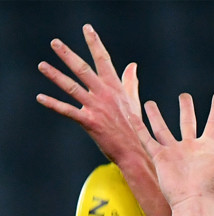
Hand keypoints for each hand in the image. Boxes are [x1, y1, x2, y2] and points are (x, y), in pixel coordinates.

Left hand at [37, 23, 143, 162]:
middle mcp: (104, 94)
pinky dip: (53, 104)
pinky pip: (68, 110)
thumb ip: (130, 82)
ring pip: (72, 87)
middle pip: (83, 69)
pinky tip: (41, 97)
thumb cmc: (135, 128)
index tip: (87, 29)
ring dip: (55, 75)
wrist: (136, 152)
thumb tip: (132, 66)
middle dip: (67, 55)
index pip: (104, 60)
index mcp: (115, 88)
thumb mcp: (133, 102)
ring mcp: (96, 108)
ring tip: (42, 66)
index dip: (95, 43)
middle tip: (55, 43)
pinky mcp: (90, 122)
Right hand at [133, 91, 213, 208]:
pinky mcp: (160, 158)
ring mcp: (174, 153)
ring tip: (150, 102)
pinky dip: (139, 127)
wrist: (194, 201)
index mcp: (207, 148)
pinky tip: (132, 116)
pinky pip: (147, 139)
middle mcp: (190, 148)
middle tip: (184, 96)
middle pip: (187, 124)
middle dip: (186, 109)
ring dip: (156, 116)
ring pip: (163, 129)